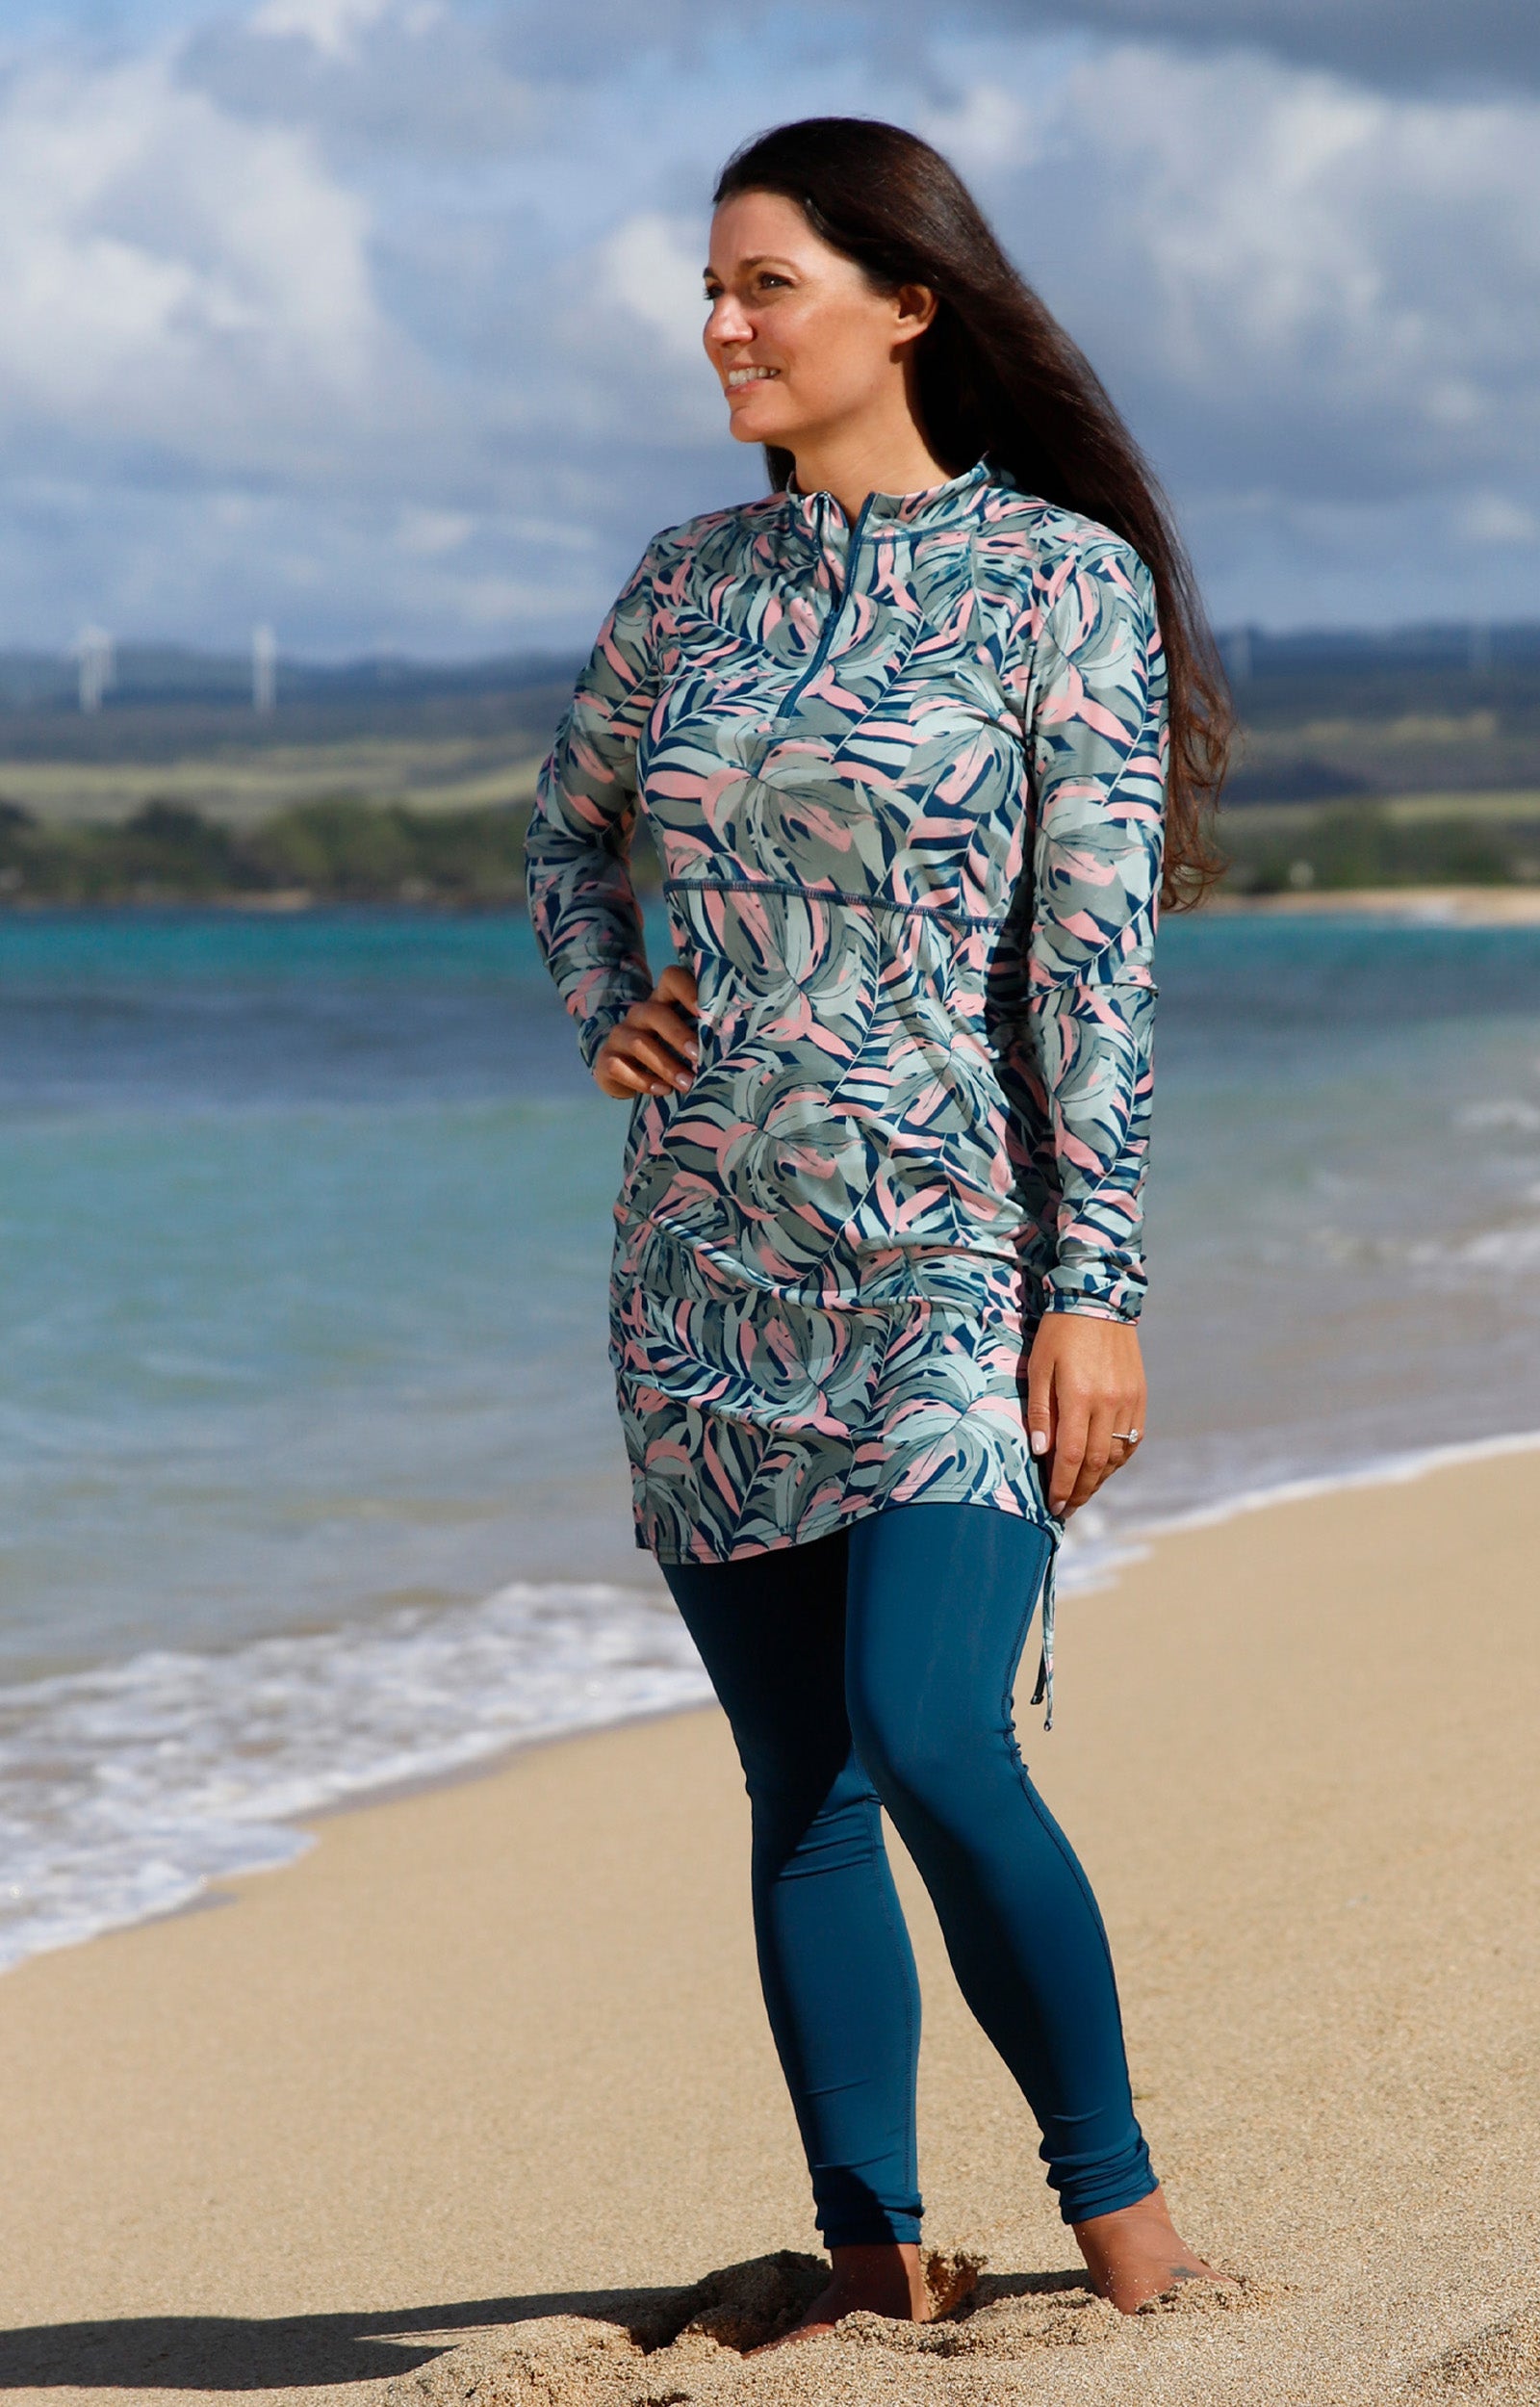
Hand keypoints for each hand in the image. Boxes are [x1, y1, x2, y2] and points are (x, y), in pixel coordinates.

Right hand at [593, 965, 699, 1099]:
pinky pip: (620, 1067)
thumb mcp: (686, 1040)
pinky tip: (663, 1090)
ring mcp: (620, 1035)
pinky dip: (643, 1081)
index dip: (689, 991)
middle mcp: (639, 1013)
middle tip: (700, 1056)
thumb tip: (743, 1043)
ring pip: (639, 1043)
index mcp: (662, 1001)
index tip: (709, 1014)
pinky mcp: (606, 1060)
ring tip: (688, 1083)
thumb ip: (704, 1035)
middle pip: (656, 1013)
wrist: (627, 1076)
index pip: (672, 978)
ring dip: (666, 1065)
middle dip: (679, 1035)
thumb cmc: (669, 1054)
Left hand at [1025, 1313, 1146, 1518]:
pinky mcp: (1140, 1396)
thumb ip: (1040, 1411)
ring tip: (1082, 1491)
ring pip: (1118, 1454)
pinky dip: (1118, 1458)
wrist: (1099, 1301)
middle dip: (1081, 1491)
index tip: (1053, 1505)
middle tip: (1067, 1508)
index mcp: (1080, 1396)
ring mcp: (1129, 1401)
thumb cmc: (1059, 1334)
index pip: (1073, 1456)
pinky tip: (1105, 1466)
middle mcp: (1109, 1403)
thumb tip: (1042, 1452)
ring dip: (1100, 1479)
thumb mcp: (1039, 1367)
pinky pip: (1133, 1439)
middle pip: (1098, 1463)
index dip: (1063, 1485)